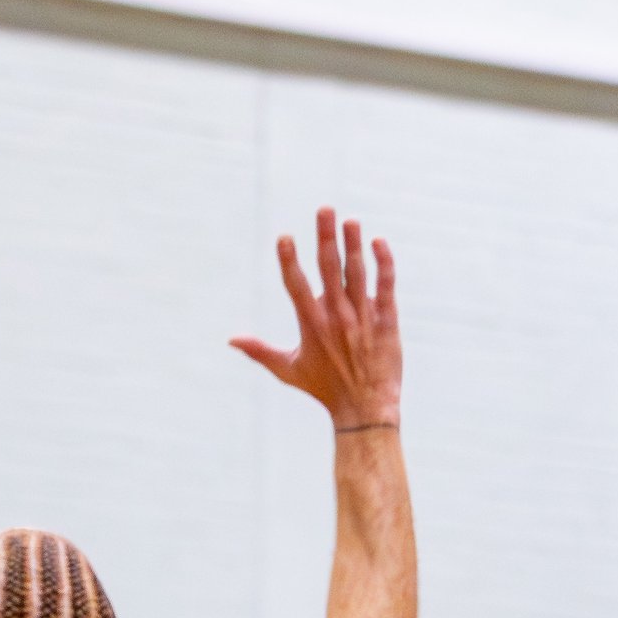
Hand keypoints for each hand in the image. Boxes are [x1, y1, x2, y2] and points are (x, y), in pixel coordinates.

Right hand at [231, 209, 400, 438]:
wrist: (365, 409)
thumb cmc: (324, 389)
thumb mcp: (288, 371)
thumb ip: (260, 351)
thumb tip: (230, 339)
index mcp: (310, 324)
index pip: (296, 285)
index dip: (289, 260)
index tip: (285, 236)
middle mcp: (336, 316)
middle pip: (329, 269)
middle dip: (325, 237)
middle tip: (325, 209)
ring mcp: (363, 317)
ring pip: (358, 273)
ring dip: (353, 244)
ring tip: (349, 220)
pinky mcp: (387, 321)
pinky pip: (386, 286)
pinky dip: (383, 264)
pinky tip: (378, 243)